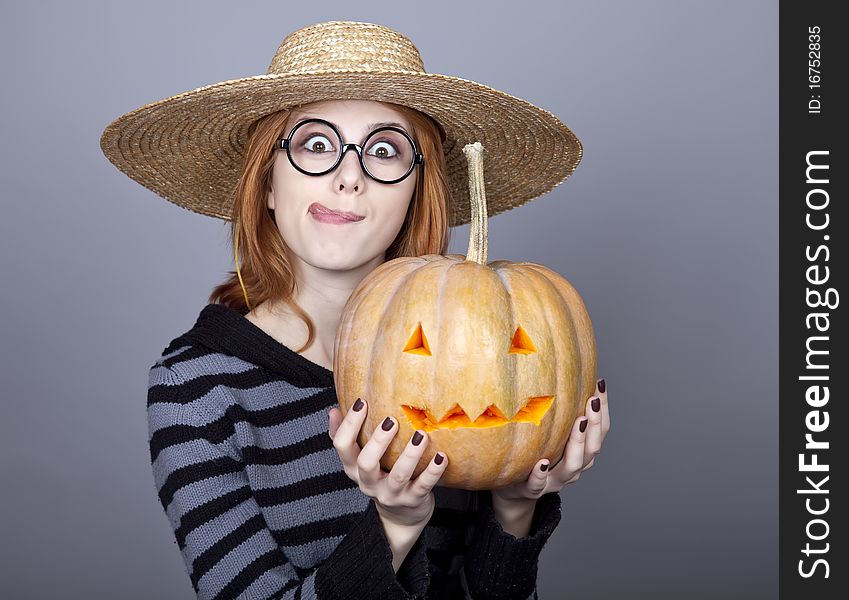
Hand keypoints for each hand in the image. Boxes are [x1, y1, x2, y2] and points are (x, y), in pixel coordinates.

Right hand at [328, 398, 448, 527]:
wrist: (401, 516)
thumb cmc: (380, 476)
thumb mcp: (360, 459)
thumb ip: (347, 436)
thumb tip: (332, 410)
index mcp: (353, 468)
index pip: (342, 446)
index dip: (348, 424)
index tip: (362, 402)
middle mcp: (368, 483)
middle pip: (366, 463)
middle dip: (378, 441)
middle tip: (391, 420)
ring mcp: (390, 494)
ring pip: (398, 476)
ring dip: (410, 454)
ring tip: (421, 435)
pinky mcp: (412, 500)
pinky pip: (423, 486)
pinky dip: (433, 471)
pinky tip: (441, 456)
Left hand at [491, 378, 609, 531]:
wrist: (512, 488)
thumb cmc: (533, 452)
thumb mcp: (549, 431)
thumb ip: (559, 409)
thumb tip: (564, 367)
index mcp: (581, 453)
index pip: (600, 430)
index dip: (603, 409)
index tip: (599, 384)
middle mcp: (572, 467)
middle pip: (592, 448)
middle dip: (594, 424)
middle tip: (592, 401)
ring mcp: (553, 480)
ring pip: (572, 466)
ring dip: (577, 443)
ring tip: (578, 422)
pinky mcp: (531, 488)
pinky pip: (538, 484)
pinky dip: (541, 474)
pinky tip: (541, 461)